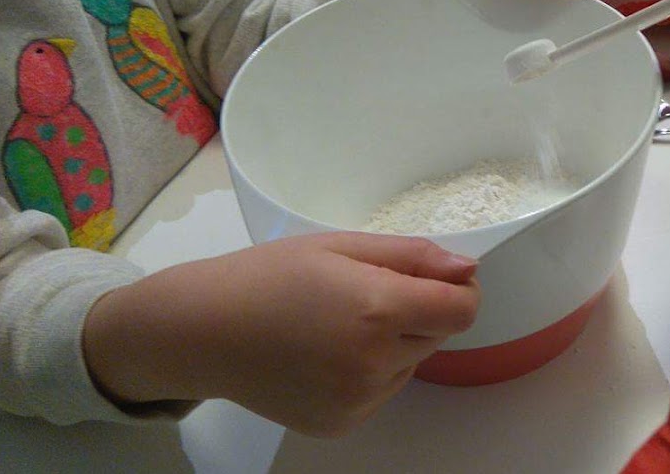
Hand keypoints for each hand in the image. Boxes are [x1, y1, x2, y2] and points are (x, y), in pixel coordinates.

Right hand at [83, 232, 479, 436]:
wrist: (202, 332)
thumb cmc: (269, 276)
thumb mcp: (341, 246)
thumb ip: (411, 257)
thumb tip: (467, 269)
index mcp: (377, 310)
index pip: (462, 309)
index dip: (459, 290)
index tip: (436, 279)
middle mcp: (374, 363)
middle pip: (438, 335)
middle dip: (418, 313)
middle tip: (364, 294)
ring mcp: (358, 399)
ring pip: (410, 364)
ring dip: (394, 344)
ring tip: (337, 325)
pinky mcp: (343, 422)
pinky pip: (382, 390)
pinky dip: (369, 372)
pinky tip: (325, 355)